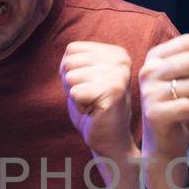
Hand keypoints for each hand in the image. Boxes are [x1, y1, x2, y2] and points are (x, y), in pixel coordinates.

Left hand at [60, 41, 137, 161]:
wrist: (110, 139)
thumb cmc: (93, 109)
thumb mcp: (83, 77)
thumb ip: (76, 60)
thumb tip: (67, 51)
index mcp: (116, 53)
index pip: (72, 49)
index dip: (71, 71)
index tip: (88, 86)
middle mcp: (121, 60)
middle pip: (70, 62)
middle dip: (72, 84)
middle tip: (90, 98)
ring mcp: (119, 74)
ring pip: (71, 77)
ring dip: (76, 95)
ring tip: (92, 104)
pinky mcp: (113, 91)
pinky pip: (75, 92)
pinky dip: (79, 106)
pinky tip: (94, 111)